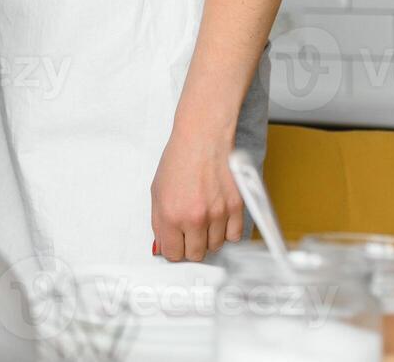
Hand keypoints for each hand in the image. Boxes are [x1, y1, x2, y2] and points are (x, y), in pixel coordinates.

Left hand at [150, 130, 244, 261]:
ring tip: (202, 217)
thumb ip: (159, 223)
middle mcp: (194, 218)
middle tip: (188, 231)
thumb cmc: (179, 160)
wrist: (202, 139)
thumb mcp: (157, 192)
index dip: (173, 249)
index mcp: (170, 215)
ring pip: (215, 246)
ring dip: (208, 237)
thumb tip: (162, 246)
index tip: (175, 243)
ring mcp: (217, 214)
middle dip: (190, 246)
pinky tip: (218, 218)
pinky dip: (226, 231)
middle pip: (195, 255)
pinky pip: (233, 236)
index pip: (173, 254)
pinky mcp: (236, 208)